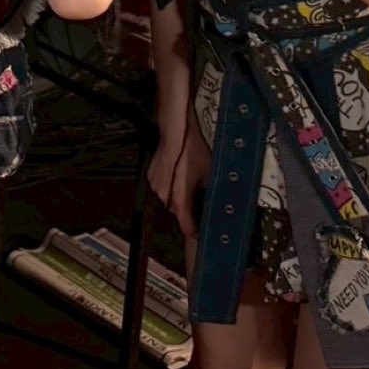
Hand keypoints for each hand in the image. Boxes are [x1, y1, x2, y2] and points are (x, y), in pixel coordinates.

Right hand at [148, 119, 209, 238]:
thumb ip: (209, 193)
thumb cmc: (192, 150)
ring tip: (189, 185)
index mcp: (180, 197)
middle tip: (199, 204)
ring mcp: (156, 185)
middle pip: (177, 210)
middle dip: (187, 210)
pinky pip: (162, 188)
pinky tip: (178, 176)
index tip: (200, 236)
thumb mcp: (209, 173)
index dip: (194, 232)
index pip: (185, 224)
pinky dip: (169, 187)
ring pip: (169, 199)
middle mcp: (165, 195)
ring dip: (178, 197)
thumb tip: (217, 205)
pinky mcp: (151, 176)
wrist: (175, 132)